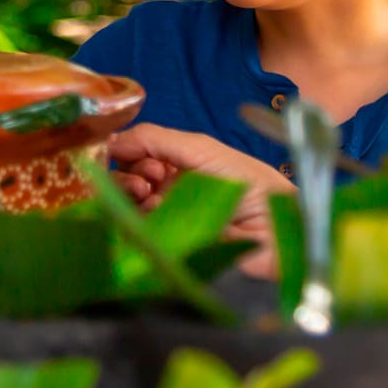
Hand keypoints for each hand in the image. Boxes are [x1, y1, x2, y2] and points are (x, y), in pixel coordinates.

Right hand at [107, 124, 295, 278]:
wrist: (277, 228)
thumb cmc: (247, 182)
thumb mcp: (201, 149)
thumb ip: (156, 139)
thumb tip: (110, 141)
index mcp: (176, 165)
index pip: (133, 154)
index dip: (126, 151)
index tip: (130, 153)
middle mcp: (166, 191)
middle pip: (124, 178)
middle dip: (125, 173)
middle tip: (146, 179)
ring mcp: (166, 220)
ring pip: (124, 205)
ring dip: (128, 193)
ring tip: (147, 193)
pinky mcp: (167, 248)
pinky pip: (136, 234)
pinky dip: (133, 220)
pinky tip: (152, 213)